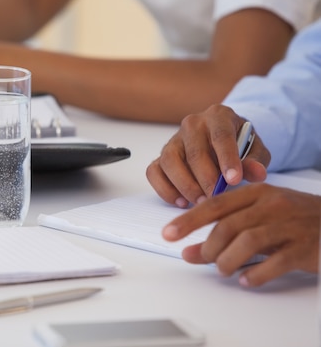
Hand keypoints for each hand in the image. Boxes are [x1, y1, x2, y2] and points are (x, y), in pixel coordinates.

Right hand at [146, 104, 270, 206]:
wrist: (223, 142)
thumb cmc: (240, 145)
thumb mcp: (256, 149)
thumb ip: (256, 161)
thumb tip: (256, 173)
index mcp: (218, 116)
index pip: (221, 136)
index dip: (227, 159)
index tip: (234, 180)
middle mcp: (192, 124)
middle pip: (194, 152)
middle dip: (206, 179)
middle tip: (216, 197)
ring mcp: (173, 140)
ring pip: (169, 161)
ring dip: (185, 185)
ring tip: (201, 202)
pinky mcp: (160, 157)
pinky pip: (154, 172)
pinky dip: (165, 189)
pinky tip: (182, 201)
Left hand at [162, 183, 320, 286]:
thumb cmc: (290, 217)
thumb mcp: (255, 216)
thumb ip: (222, 231)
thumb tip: (188, 252)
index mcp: (256, 193)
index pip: (214, 204)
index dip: (188, 220)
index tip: (168, 234)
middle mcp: (271, 205)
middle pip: (228, 225)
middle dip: (209, 246)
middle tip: (202, 258)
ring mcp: (289, 225)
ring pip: (248, 241)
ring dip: (227, 260)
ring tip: (222, 270)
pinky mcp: (305, 248)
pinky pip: (275, 263)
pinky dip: (255, 274)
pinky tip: (246, 280)